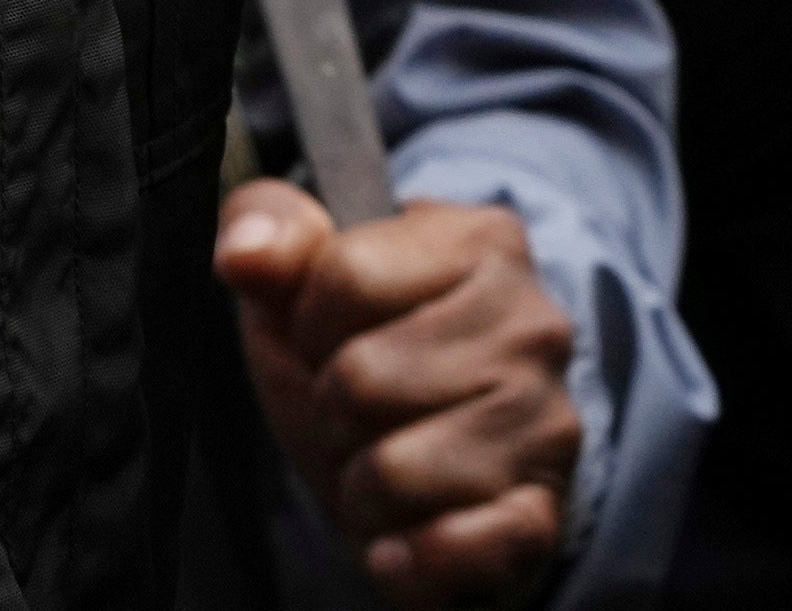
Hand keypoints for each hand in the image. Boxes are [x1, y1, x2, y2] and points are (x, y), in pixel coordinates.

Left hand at [215, 184, 582, 608]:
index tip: (331, 337)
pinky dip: (409, 559)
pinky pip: (460, 547)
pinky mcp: (543, 515)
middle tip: (361, 412)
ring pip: (393, 470)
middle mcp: (533, 326)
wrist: (432, 468)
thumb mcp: (306, 283)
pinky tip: (403, 540)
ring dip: (362, 485)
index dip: (309, 322)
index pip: (345, 275)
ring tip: (386, 464)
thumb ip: (268, 232)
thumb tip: (245, 251)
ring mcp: (545, 423)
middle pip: (362, 377)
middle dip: (333, 410)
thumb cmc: (366, 358)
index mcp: (481, 243)